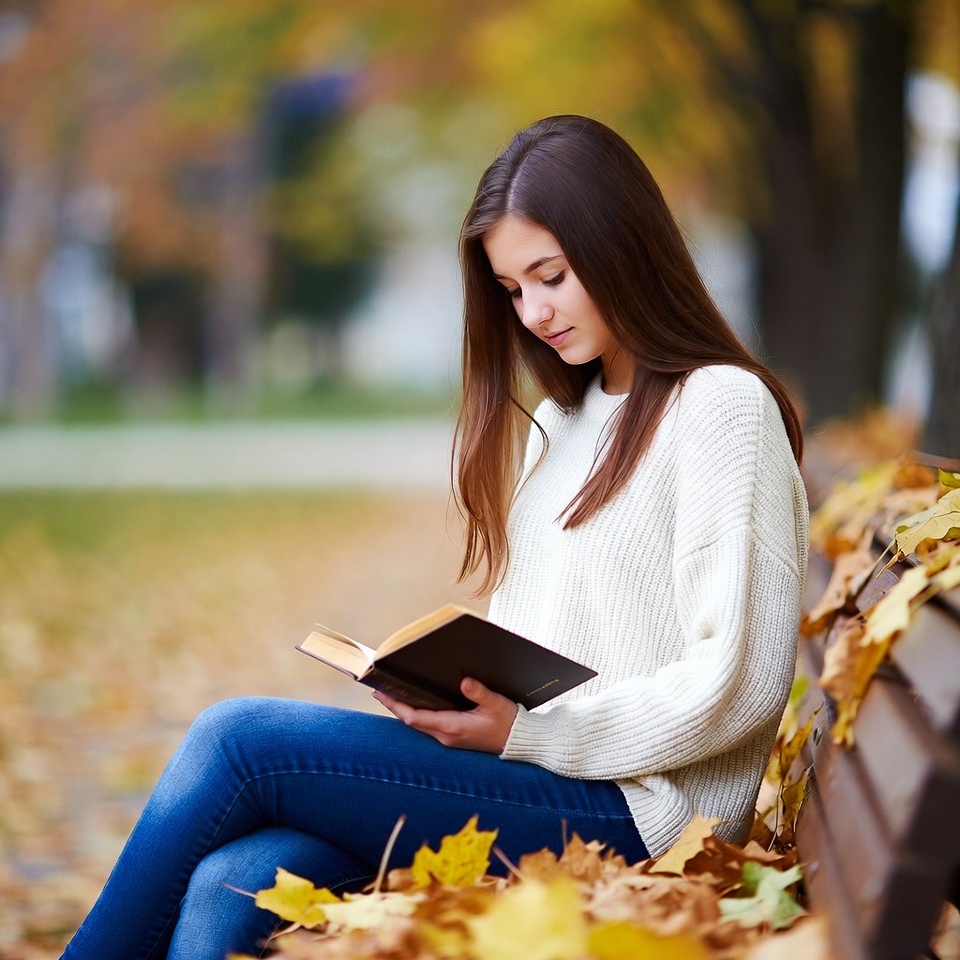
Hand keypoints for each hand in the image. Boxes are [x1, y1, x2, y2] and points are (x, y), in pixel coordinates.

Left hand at [372, 678, 518, 753]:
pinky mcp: (453, 736)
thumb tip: (464, 681)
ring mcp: (449, 738)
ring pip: (418, 723)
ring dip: (404, 710)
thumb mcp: (496, 703)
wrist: (518, 740)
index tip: (382, 694)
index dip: (396, 706)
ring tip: (391, 694)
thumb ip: (479, 692)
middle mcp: (446, 735)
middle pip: (411, 721)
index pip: (415, 717)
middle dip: (395, 705)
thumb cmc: (508, 722)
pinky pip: (428, 724)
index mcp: (453, 727)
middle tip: (378, 690)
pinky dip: (416, 713)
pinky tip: (414, 703)